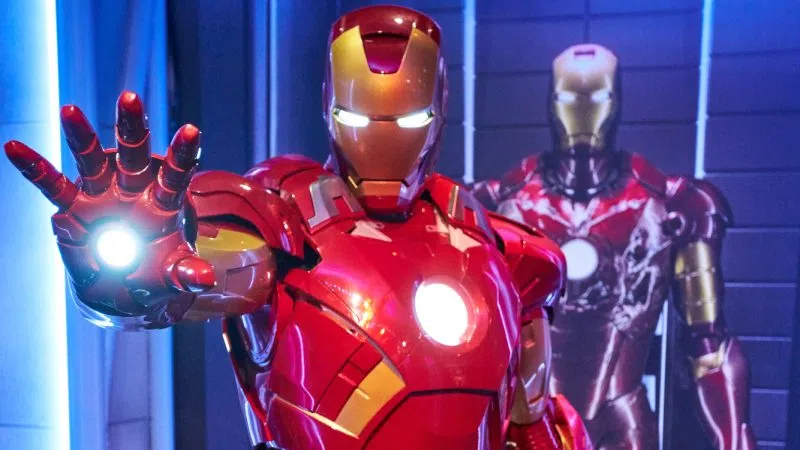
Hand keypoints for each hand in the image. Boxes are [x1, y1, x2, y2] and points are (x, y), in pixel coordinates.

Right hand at [5, 91, 214, 326]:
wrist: (126, 288)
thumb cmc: (155, 273)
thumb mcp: (174, 275)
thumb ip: (188, 273)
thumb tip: (205, 279)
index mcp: (163, 204)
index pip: (176, 175)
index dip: (183, 154)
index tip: (192, 129)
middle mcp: (133, 191)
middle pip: (134, 156)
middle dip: (132, 129)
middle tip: (130, 97)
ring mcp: (102, 196)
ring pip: (91, 162)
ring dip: (80, 137)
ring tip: (69, 110)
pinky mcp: (74, 208)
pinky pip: (53, 187)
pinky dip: (35, 169)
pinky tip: (13, 147)